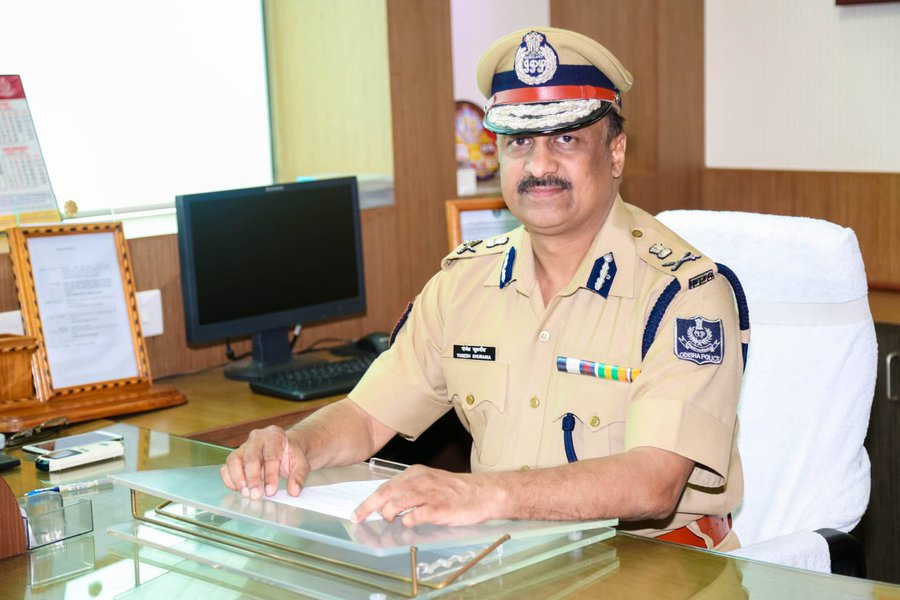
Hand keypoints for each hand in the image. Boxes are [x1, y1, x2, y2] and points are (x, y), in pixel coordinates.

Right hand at [220, 425, 309, 498]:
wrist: (284, 448)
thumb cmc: (290, 455)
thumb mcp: (300, 463)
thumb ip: (299, 476)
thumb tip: (294, 491)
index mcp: (274, 436)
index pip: (270, 455)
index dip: (270, 474)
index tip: (271, 491)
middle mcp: (256, 438)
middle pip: (250, 457)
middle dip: (252, 478)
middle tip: (256, 495)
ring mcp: (243, 447)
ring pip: (233, 460)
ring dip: (238, 478)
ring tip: (246, 493)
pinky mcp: (235, 457)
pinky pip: (226, 467)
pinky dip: (229, 479)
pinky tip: (238, 490)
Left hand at [352, 465, 503, 526]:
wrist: (483, 492)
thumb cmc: (456, 490)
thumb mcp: (430, 482)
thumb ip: (411, 489)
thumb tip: (389, 504)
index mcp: (416, 473)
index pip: (386, 486)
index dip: (369, 500)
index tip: (357, 512)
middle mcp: (420, 481)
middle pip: (387, 492)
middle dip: (369, 507)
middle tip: (359, 518)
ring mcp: (429, 494)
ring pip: (398, 502)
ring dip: (389, 514)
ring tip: (390, 521)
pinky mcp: (439, 508)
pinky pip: (416, 516)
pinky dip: (409, 521)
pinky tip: (410, 523)